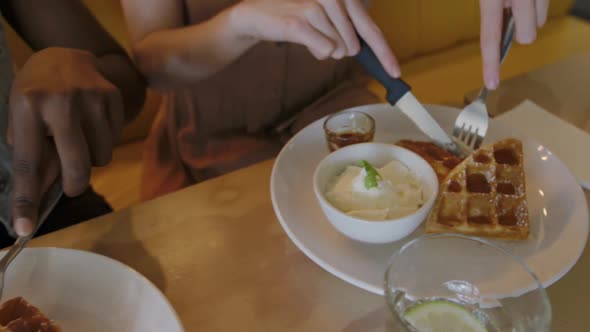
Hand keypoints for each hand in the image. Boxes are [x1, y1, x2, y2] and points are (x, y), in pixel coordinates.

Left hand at [7, 47, 123, 235]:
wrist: (66, 55)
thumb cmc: (36, 93)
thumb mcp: (21, 117)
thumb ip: (32, 153)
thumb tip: (40, 196)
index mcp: (27, 105)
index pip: (28, 162)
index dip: (26, 198)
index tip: (24, 228)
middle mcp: (60, 101)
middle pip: (76, 164)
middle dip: (74, 185)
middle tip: (72, 187)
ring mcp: (91, 97)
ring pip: (100, 156)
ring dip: (90, 158)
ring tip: (79, 140)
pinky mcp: (113, 97)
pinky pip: (113, 140)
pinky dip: (103, 143)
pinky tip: (92, 127)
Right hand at [230, 0, 399, 76]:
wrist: (261, 15)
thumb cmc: (298, 19)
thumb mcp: (328, 23)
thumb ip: (349, 33)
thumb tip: (368, 54)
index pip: (371, 30)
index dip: (385, 53)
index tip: (395, 72)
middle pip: (354, 45)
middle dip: (340, 50)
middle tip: (319, 37)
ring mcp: (320, 6)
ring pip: (338, 50)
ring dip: (323, 49)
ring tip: (308, 35)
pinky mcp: (302, 21)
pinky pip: (324, 51)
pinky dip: (315, 51)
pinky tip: (303, 38)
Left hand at [480, 0, 548, 88]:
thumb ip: (490, 9)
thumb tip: (496, 33)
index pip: (490, 37)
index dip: (490, 63)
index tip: (491, 84)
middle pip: (527, 37)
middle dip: (521, 30)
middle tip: (512, 11)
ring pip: (540, 22)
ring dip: (531, 15)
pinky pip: (546, 6)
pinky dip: (538, 5)